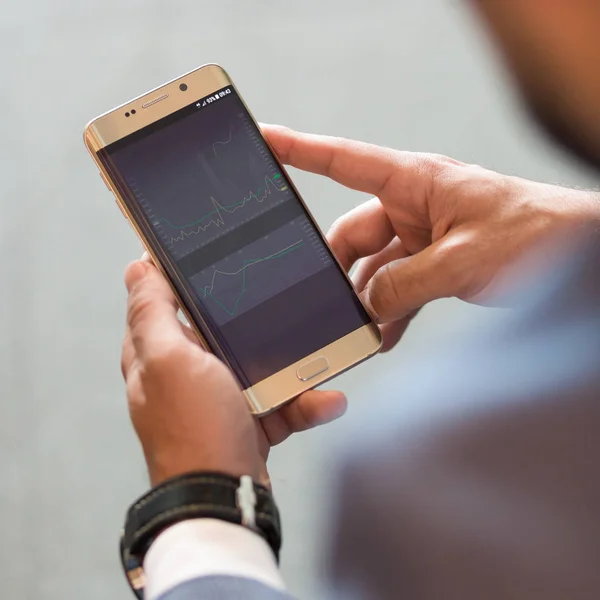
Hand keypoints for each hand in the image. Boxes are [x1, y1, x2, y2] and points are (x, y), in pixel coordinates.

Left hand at [121, 259, 346, 485]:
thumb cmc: (194, 428)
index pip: (165, 301)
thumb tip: (137, 267)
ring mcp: (220, 398)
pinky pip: (281, 401)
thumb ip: (152, 313)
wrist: (225, 498)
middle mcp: (185, 374)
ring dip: (292, 365)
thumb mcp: (169, 361)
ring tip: (320, 360)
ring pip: (259, 364)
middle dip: (253, 321)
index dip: (186, 276)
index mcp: (157, 354)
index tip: (218, 256)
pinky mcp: (249, 421)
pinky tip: (327, 401)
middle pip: (221, 330)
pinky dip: (304, 402)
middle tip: (282, 301)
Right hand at [263, 125, 598, 350]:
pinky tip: (382, 337)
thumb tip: (365, 307)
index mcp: (416, 182)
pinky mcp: (436, 265)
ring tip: (356, 330)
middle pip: (352, 235)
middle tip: (321, 302)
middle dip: (336, 270)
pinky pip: (398, 289)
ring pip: (373, 270)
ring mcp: (423, 237)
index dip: (299, 150)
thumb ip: (406, 284)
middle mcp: (414, 206)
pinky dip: (388, 313)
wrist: (580, 254)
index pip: (344, 160)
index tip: (263, 141)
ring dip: (364, 301)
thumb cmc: (537, 234)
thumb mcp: (464, 259)